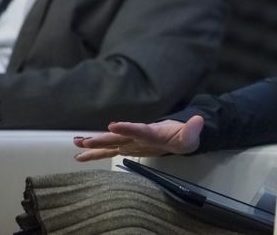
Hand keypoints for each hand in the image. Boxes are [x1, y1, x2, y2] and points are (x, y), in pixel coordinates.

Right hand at [73, 115, 204, 161]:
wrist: (178, 135)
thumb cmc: (182, 136)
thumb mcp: (190, 136)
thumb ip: (192, 130)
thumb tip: (199, 120)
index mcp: (152, 133)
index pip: (140, 130)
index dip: (128, 128)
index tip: (114, 124)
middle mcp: (138, 136)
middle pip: (119, 137)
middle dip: (103, 138)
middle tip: (85, 140)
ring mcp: (131, 142)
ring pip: (110, 143)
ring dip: (94, 144)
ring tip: (77, 144)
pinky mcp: (127, 147)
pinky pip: (109, 151)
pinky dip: (95, 153)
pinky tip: (79, 155)